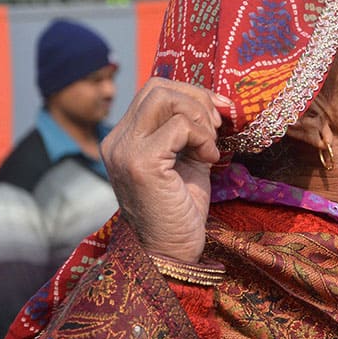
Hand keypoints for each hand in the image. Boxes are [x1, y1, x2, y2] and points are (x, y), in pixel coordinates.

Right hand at [100, 77, 228, 262]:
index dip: (193, 93)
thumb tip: (217, 102)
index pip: (155, 89)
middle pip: (158, 86)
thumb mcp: (188, 159)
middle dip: (197, 98)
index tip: (220, 112)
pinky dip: (203, 137)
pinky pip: (179, 126)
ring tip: (210, 145)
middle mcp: (117, 140)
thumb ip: (192, 130)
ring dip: (199, 117)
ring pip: (164, 98)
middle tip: (217, 127)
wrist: (170, 252)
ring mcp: (125, 150)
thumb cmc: (181, 209)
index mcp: (126, 137)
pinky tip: (209, 160)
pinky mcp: (141, 163)